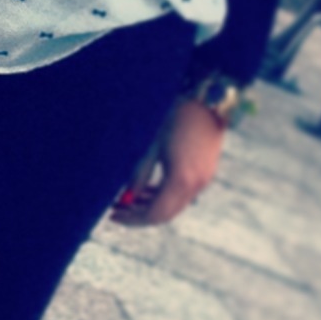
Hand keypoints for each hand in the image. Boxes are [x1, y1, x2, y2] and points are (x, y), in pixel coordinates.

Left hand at [110, 97, 228, 226]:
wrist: (206, 102)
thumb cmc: (174, 118)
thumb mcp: (151, 146)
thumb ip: (140, 174)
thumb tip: (127, 196)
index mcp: (181, 179)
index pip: (154, 214)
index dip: (132, 218)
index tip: (114, 214)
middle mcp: (195, 185)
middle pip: (165, 215)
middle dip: (139, 215)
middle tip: (117, 210)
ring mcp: (203, 181)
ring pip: (174, 207)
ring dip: (150, 207)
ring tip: (127, 200)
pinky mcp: (205, 174)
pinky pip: (182, 196)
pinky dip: (163, 197)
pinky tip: (146, 191)